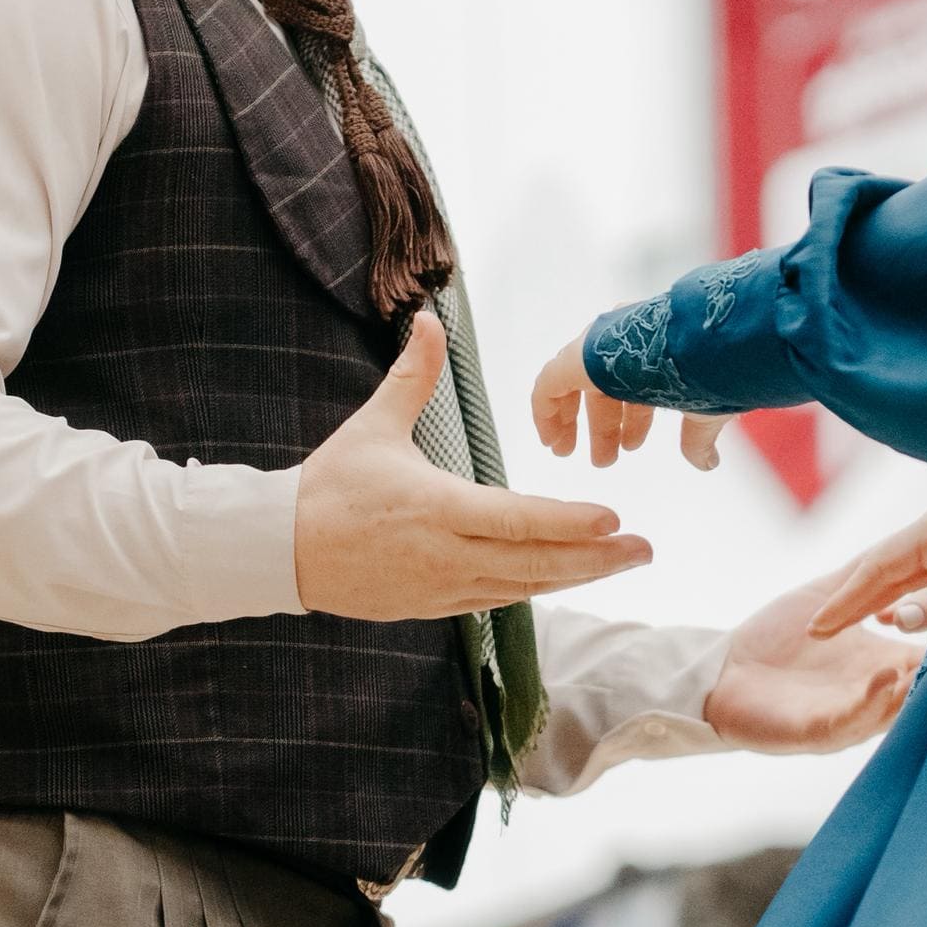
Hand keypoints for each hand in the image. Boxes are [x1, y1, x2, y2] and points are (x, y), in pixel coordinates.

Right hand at [298, 314, 655, 618]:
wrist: (281, 552)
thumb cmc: (330, 486)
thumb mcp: (372, 427)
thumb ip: (411, 376)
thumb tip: (426, 319)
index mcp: (436, 509)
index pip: (517, 519)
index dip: (569, 522)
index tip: (614, 518)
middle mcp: (446, 556)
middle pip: (535, 564)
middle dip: (597, 558)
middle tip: (644, 549)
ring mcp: (443, 588)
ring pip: (523, 587)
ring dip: (576, 576)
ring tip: (622, 562)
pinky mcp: (435, 607)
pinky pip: (498, 600)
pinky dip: (536, 587)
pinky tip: (568, 576)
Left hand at [533, 331, 729, 473]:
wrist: (701, 342)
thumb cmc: (712, 369)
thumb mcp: (703, 409)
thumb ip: (697, 436)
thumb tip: (705, 462)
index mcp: (654, 348)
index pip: (636, 386)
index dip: (632, 420)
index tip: (629, 445)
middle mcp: (624, 339)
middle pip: (605, 389)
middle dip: (607, 428)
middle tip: (606, 459)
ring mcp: (600, 344)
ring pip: (577, 387)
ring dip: (578, 424)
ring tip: (578, 457)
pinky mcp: (577, 357)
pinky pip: (550, 385)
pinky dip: (547, 413)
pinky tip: (551, 440)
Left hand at [701, 504, 926, 753]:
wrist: (720, 672)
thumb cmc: (774, 638)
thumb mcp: (829, 597)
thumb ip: (867, 577)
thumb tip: (908, 541)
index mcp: (884, 668)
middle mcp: (875, 697)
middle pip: (924, 687)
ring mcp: (849, 718)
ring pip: (895, 708)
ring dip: (917, 685)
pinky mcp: (816, 733)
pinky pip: (850, 720)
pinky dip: (872, 700)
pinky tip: (889, 674)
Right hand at [795, 499, 926, 639]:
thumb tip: (897, 619)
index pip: (878, 567)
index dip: (848, 599)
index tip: (818, 627)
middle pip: (883, 567)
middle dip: (852, 600)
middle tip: (818, 631)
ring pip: (900, 571)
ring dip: (873, 598)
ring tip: (841, 625)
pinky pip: (921, 572)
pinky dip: (901, 593)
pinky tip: (888, 615)